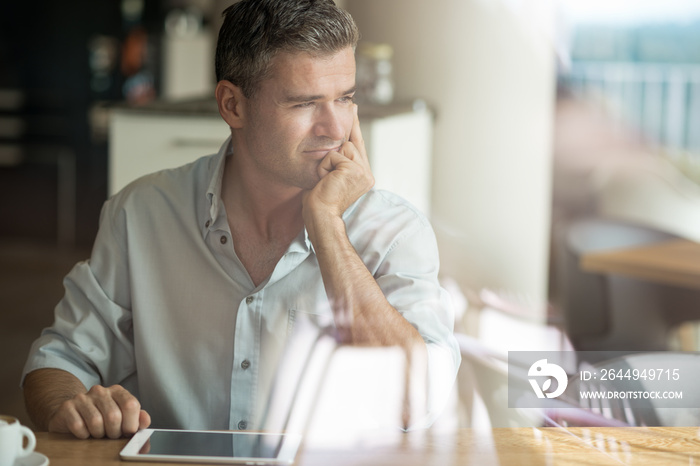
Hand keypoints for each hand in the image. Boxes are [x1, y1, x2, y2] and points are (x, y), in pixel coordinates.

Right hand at [48, 384, 150, 438]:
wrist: (73, 415)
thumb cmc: (102, 418)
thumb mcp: (123, 418)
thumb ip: (137, 419)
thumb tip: (145, 421)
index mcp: (117, 391)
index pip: (131, 405)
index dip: (131, 424)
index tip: (127, 432)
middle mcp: (100, 391)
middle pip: (113, 416)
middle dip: (114, 432)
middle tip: (110, 434)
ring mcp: (82, 397)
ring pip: (96, 422)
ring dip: (98, 434)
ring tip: (97, 433)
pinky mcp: (67, 407)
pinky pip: (78, 426)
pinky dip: (83, 435)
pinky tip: (84, 432)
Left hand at [302, 104, 373, 219]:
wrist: (321, 216)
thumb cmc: (320, 202)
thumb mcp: (329, 176)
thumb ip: (336, 161)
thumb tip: (333, 142)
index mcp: (363, 176)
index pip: (357, 145)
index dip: (354, 125)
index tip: (353, 106)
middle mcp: (367, 174)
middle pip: (349, 143)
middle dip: (332, 155)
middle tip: (327, 178)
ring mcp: (363, 171)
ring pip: (342, 147)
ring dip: (327, 163)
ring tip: (327, 181)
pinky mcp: (354, 169)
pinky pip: (333, 155)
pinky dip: (324, 166)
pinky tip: (326, 181)